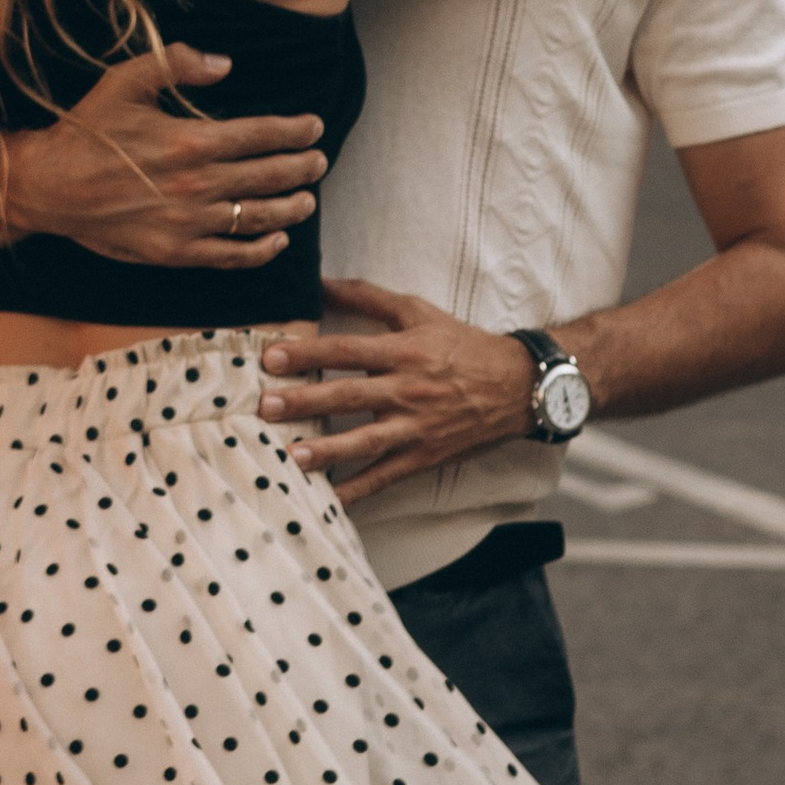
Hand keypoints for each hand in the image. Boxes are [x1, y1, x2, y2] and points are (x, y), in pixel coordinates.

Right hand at [6, 49, 325, 269]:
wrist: (49, 187)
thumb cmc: (87, 132)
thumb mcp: (125, 81)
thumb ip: (176, 63)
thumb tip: (224, 64)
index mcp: (190, 140)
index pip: (261, 135)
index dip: (295, 131)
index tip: (313, 128)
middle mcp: (196, 184)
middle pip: (268, 175)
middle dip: (302, 167)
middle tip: (319, 161)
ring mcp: (188, 222)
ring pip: (258, 217)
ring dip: (291, 208)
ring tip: (308, 200)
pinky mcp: (174, 252)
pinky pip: (230, 255)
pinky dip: (260, 250)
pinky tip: (277, 240)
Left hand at [258, 278, 538, 503]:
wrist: (518, 386)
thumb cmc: (461, 345)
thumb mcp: (418, 312)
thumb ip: (367, 297)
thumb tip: (319, 283)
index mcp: (404, 351)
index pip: (348, 351)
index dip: (310, 353)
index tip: (271, 356)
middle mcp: (408, 390)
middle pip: (350, 396)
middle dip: (306, 402)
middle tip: (266, 406)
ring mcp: (416, 428)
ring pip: (366, 441)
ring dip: (328, 451)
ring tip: (292, 456)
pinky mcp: (423, 457)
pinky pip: (385, 478)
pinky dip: (357, 491)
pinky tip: (327, 502)